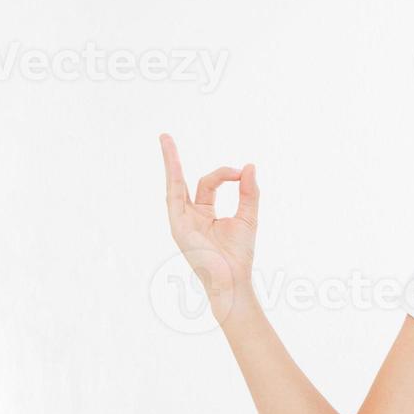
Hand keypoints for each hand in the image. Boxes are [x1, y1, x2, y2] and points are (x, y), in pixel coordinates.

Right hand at [159, 133, 258, 324]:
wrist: (233, 278)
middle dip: (173, 159)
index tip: (241, 173)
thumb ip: (248, 192)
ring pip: (173, 184)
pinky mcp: (178, 226)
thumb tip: (249, 165)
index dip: (226, 173)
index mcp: (204, 213)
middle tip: (165, 136)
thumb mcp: (247, 216)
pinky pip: (173, 197)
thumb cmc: (239, 254)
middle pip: (180, 180)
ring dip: (170, 162)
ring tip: (164, 138)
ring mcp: (181, 220)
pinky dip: (173, 178)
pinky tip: (172, 162)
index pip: (209, 183)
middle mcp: (189, 215)